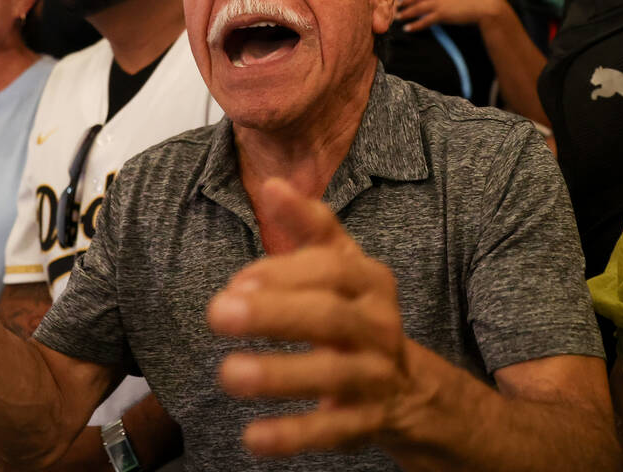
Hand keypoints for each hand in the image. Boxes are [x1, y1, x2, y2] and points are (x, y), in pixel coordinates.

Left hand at [207, 178, 416, 456]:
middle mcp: (379, 326)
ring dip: (278, 375)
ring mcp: (376, 375)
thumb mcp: (337, 261)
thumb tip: (272, 183)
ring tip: (228, 373)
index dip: (283, 272)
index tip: (236, 281)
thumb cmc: (351, 308)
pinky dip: (294, 435)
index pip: (331, 269)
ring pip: (333, 375)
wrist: (404, 383)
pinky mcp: (366, 421)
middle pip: (330, 318)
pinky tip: (253, 437)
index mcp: (370, 280)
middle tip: (218, 314)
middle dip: (273, 315)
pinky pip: (333, 429)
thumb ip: (305, 224)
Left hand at [396, 0, 504, 31]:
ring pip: (416, 9)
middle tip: (395, 8)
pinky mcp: (441, 14)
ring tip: (397, 18)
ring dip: (405, 14)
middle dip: (403, 3)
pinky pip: (424, 21)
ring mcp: (437, 3)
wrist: (484, 3)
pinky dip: (414, 25)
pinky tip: (407, 28)